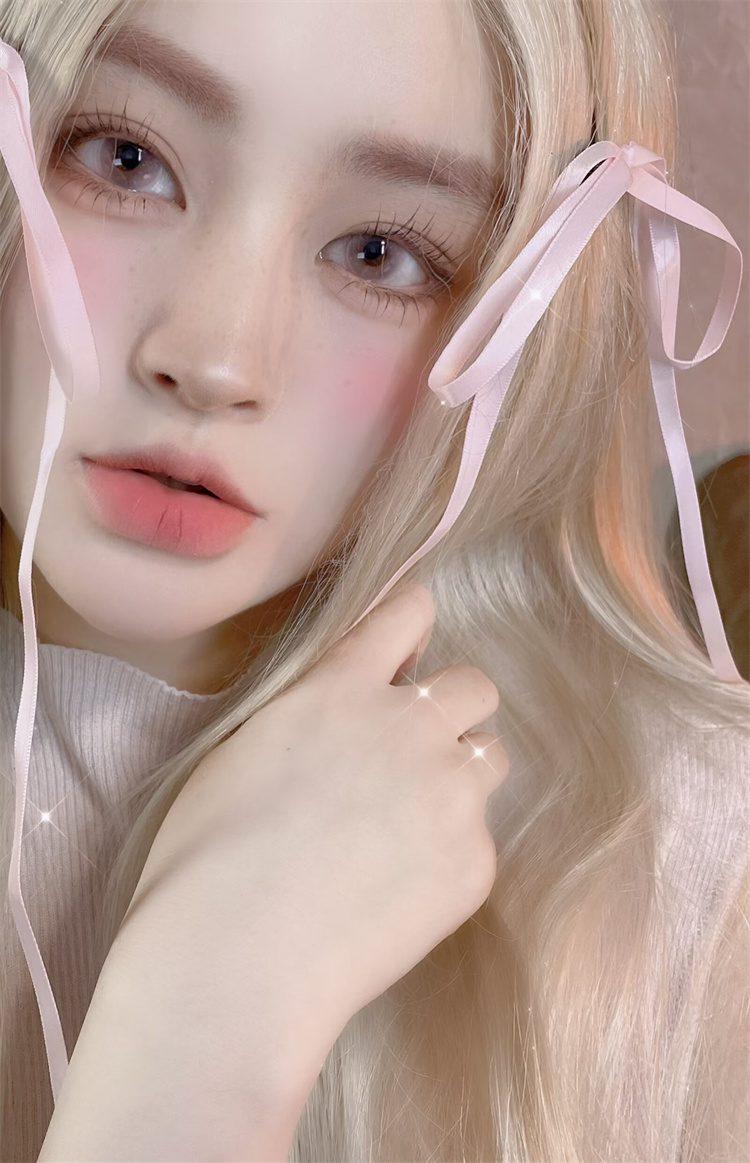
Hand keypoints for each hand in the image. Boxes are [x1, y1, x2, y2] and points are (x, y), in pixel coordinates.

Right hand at [120, 582, 507, 1045]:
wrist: (237, 955)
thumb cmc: (206, 855)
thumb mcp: (246, 747)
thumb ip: (313, 711)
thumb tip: (349, 707)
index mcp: (342, 689)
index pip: (409, 613)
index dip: (413, 624)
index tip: (409, 648)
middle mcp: (410, 726)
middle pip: (475, 685)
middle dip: (451, 708)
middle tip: (411, 755)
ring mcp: (450, 794)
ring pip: (489, 758)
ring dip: (459, 776)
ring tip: (409, 826)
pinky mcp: (474, 863)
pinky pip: (478, 839)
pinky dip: (448, 856)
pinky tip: (397, 893)